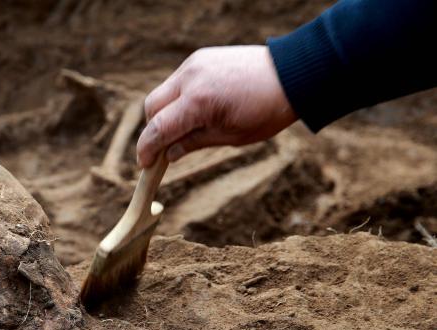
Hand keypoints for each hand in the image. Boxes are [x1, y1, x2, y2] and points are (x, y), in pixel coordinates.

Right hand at [136, 45, 296, 167]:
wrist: (293, 74)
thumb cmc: (266, 110)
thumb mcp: (230, 136)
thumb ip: (193, 143)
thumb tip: (169, 153)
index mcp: (198, 102)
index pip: (158, 128)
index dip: (147, 149)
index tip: (144, 165)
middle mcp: (190, 78)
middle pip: (151, 107)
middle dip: (152, 130)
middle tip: (161, 149)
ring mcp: (194, 64)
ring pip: (162, 92)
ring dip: (164, 113)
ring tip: (180, 129)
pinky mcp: (199, 58)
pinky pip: (177, 81)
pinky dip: (176, 98)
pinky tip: (192, 110)